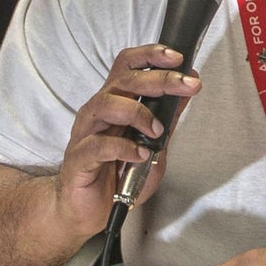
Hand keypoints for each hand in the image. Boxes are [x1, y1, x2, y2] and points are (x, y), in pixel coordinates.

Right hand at [50, 44, 200, 238]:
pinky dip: (124, 148)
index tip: (178, 57)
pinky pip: (99, 145)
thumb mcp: (153, 146)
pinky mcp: (78, 158)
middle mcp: (98, 111)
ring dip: (139, 113)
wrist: (88, 210)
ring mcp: (86, 133)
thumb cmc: (119, 175)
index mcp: (115, 102)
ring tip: (158, 131)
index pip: (127, 65)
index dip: (151, 55)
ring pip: (107, 104)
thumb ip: (167, 121)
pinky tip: (140, 155)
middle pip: (124, 80)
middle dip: (159, 79)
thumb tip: (186, 93)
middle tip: (187, 85)